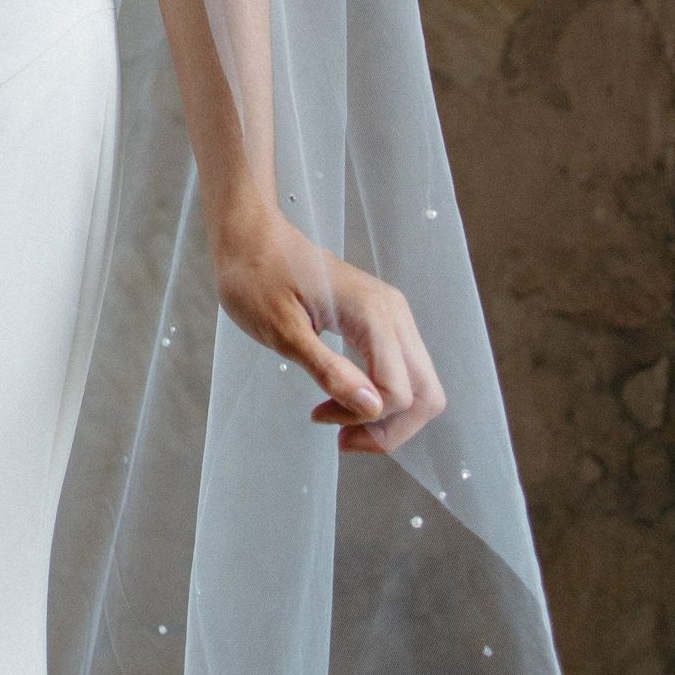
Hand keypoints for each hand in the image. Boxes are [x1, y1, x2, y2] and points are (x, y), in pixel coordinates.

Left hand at [211, 189, 446, 454]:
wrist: (249, 235)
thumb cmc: (256, 278)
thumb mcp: (283, 331)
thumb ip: (329, 369)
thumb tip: (374, 407)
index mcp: (373, 313)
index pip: (399, 391)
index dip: (365, 419)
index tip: (319, 416)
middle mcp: (393, 313)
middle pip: (426, 393)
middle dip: (390, 429)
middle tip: (342, 439)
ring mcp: (391, 315)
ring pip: (419, 385)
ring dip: (387, 416)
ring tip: (338, 421)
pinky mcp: (381, 320)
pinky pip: (400, 370)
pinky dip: (381, 395)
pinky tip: (344, 399)